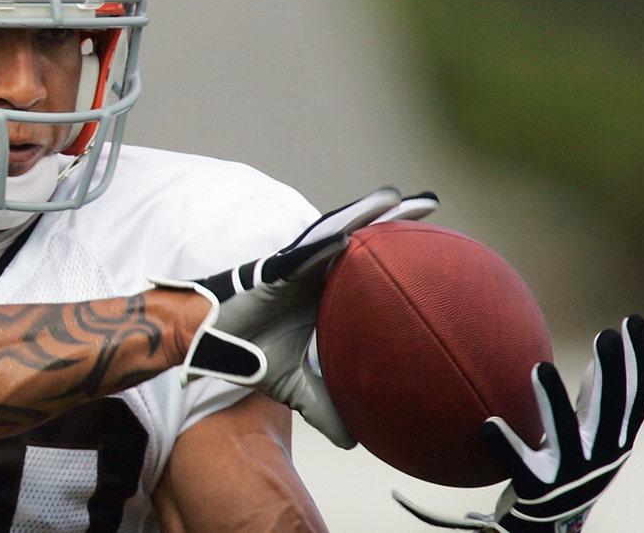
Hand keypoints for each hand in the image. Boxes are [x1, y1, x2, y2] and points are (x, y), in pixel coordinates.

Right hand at [155, 187, 438, 447]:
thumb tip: (353, 444)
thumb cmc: (249, 353)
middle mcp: (316, 272)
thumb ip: (323, 407)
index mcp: (325, 291)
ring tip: (398, 198)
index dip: (397, 251)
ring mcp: (296, 266)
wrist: (208, 341)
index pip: (368, 264)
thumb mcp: (294, 386)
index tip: (436, 245)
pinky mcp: (274, 268)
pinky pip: (303, 254)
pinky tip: (349, 234)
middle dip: (394, 218)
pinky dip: (326, 243)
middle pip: (360, 237)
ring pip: (336, 232)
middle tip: (431, 204)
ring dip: (365, 214)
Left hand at [394, 314, 643, 531]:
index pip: (636, 395)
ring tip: (538, 367)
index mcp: (613, 439)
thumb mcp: (589, 434)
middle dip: (613, 371)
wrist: (547, 528)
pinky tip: (488, 423)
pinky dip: (505, 445)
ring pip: (565, 434)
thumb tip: (599, 357)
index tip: (631, 320)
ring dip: (553, 401)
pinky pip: (519, 465)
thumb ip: (593, 400)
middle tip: (605, 335)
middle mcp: (599, 455)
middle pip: (611, 409)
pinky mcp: (536, 488)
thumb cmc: (567, 471)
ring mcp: (569, 472)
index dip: (638, 358)